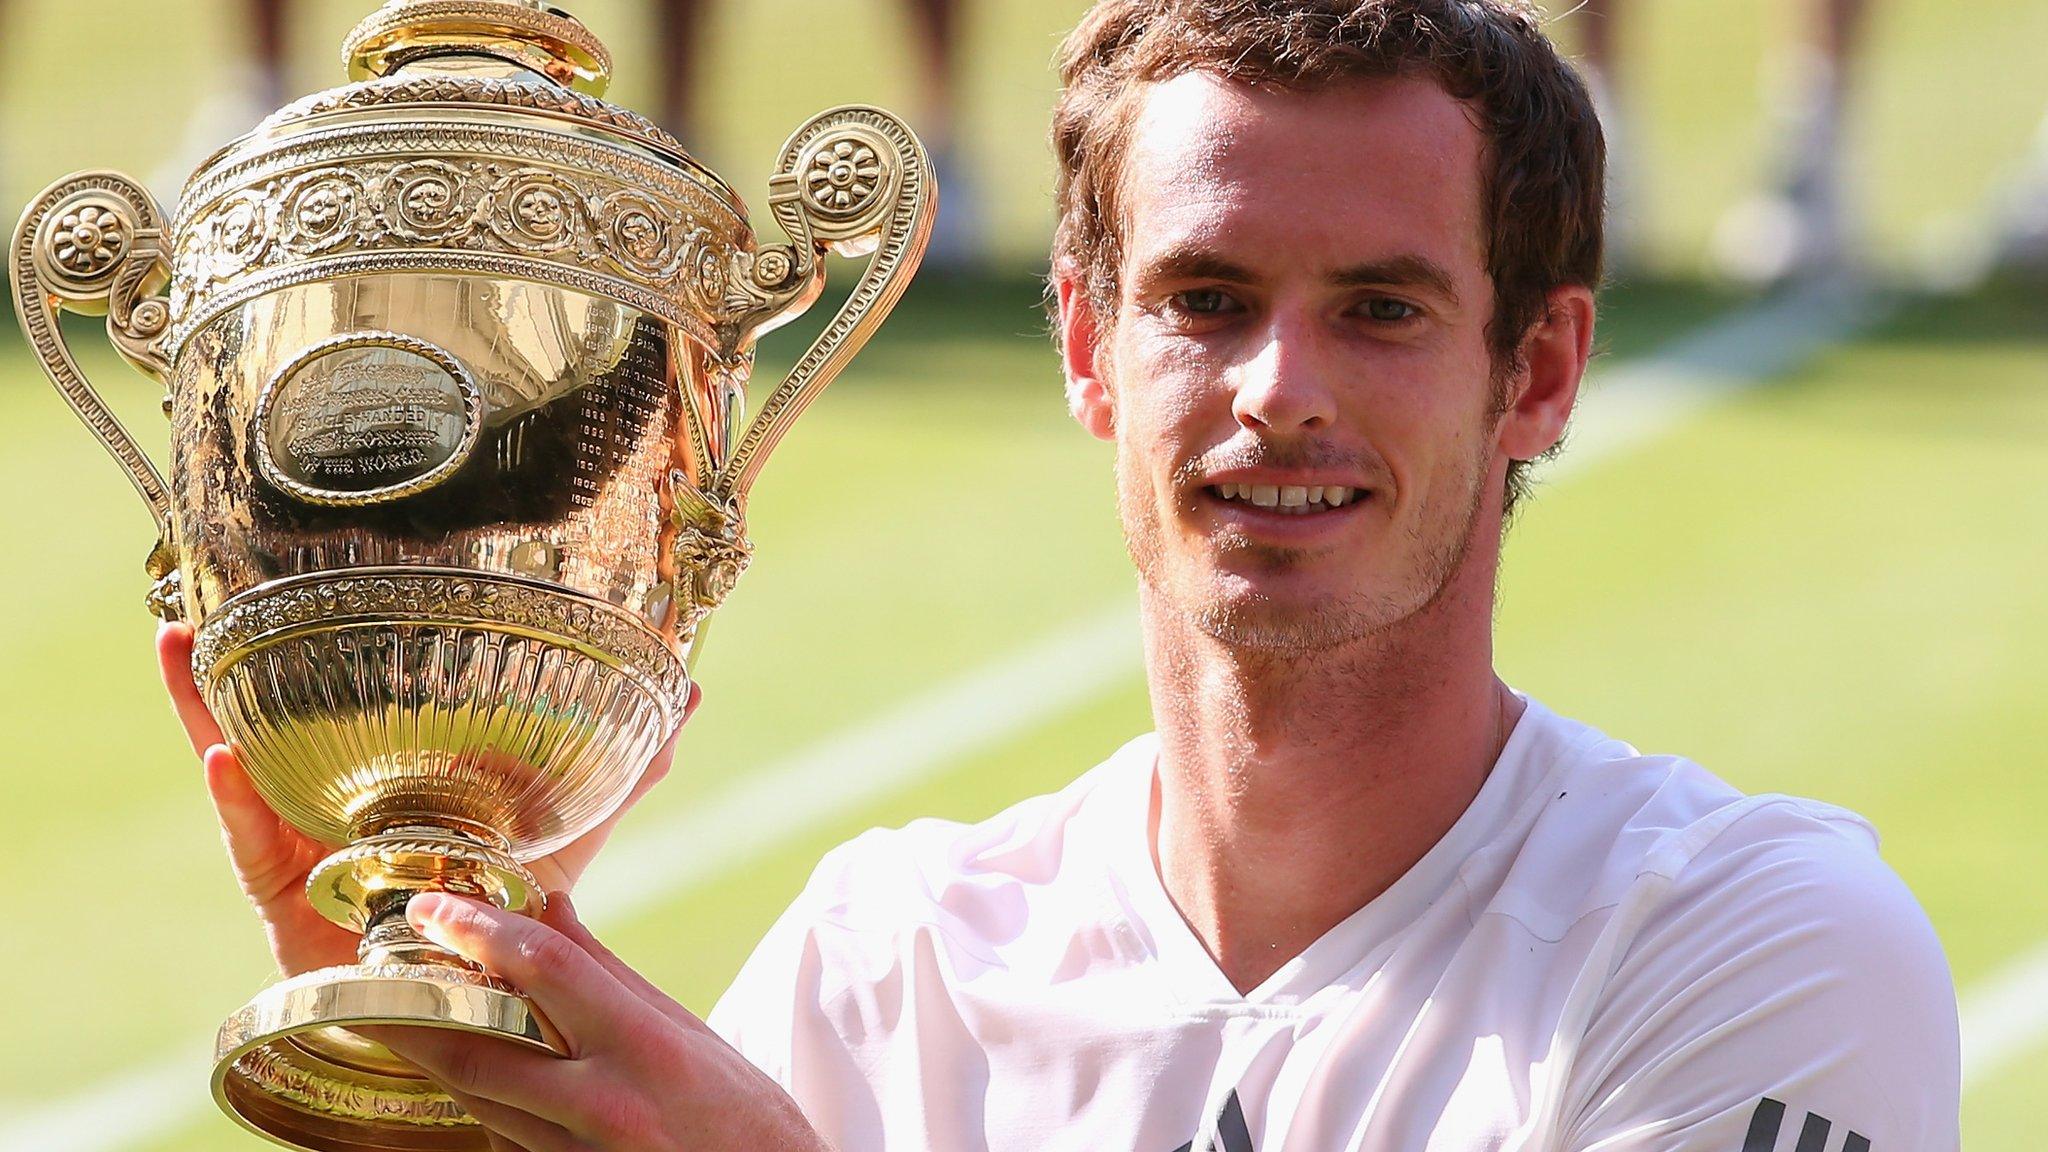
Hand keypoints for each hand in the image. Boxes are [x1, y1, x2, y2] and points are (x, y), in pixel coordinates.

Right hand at [157, 622, 697, 975]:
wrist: (465, 1002)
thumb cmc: (500, 909)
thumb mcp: (562, 830)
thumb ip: (618, 769)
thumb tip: (688, 696)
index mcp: (383, 775)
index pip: (340, 699)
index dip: (311, 646)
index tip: (286, 576)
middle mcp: (331, 798)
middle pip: (271, 721)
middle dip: (231, 666)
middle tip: (198, 603)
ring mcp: (299, 842)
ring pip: (237, 766)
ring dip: (201, 707)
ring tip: (178, 644)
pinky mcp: (284, 896)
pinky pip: (252, 841)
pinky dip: (235, 799)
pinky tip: (223, 755)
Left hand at [379, 892, 825, 1151]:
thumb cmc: (744, 1117)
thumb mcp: (688, 1033)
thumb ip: (608, 974)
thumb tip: (549, 911)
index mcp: (644, 1047)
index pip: (544, 970)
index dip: (479, 932)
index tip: (431, 908)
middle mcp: (605, 1105)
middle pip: (481, 1051)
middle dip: (416, 1013)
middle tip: (373, 976)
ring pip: (482, 1103)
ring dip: (438, 1059)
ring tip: (398, 1017)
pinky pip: (505, 1142)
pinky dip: (482, 1108)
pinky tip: (468, 1080)